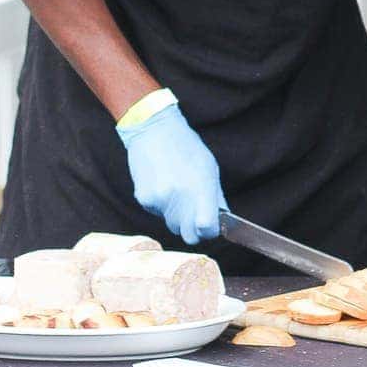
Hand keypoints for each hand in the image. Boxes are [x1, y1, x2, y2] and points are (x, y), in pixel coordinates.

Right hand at [116, 102, 226, 243]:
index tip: (209, 225)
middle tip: (194, 214)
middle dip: (192, 229)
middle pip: (187, 235)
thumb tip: (221, 221)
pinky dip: (161, 206)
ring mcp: (160, 200)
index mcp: (201, 188)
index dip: (209, 231)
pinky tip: (162, 184)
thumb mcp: (210, 168)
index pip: (206, 229)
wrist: (154, 131)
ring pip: (171, 224)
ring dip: (176, 216)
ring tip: (176, 191)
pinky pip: (157, 213)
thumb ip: (216, 197)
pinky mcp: (144, 199)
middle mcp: (180, 197)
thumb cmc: (186, 147)